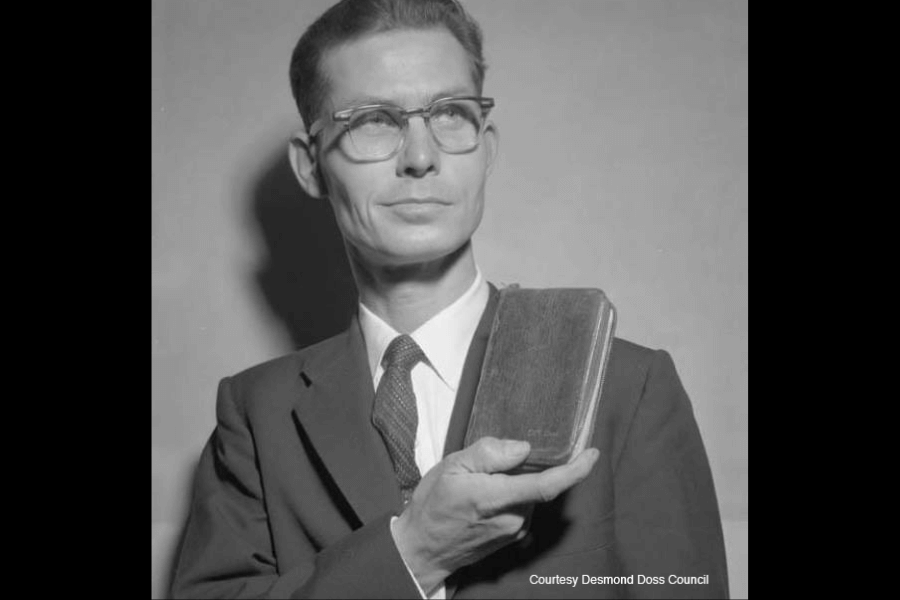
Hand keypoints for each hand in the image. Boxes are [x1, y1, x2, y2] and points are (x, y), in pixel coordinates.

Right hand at [392, 437, 599, 593]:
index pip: (547, 485)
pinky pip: (522, 509)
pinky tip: (486, 497)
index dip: (575, 469)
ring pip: (529, 496)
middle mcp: (513, 519)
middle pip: (537, 484)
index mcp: (497, 498)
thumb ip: (488, 454)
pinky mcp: (512, 538)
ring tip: (480, 483)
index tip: (592, 453)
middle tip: (489, 466)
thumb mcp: (452, 467)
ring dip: (516, 484)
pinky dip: (513, 497)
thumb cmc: (433, 506)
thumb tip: (523, 448)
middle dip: (524, 469)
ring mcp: (514, 532)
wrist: (421, 549)